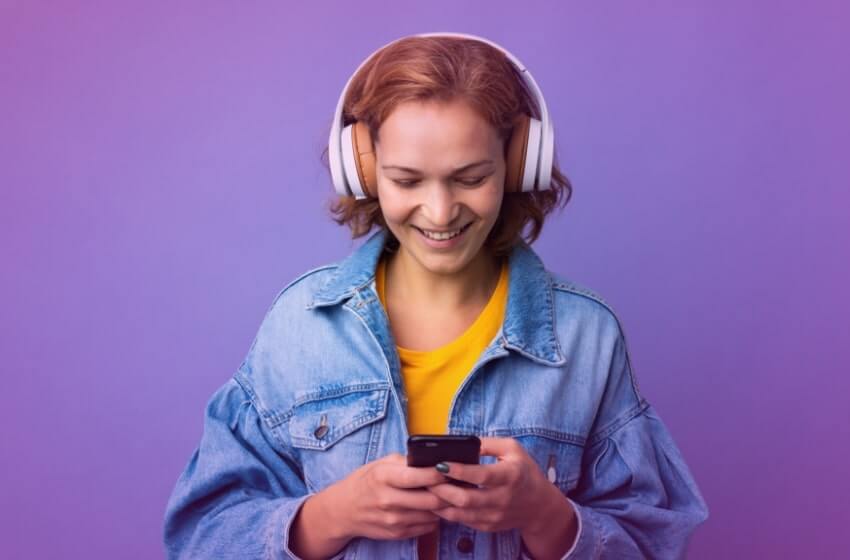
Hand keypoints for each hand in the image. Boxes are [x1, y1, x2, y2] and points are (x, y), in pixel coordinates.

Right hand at [326, 452, 453, 540]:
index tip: (450, 468)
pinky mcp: (397, 533)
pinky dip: (435, 517)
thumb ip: (406, 462)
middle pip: (431, 499)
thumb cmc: (365, 482)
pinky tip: (434, 507)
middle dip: (449, 491)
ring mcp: (393, 520)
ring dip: (444, 505)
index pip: (418, 476)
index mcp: (383, 477)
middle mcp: (388, 500)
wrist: (343, 510)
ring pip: (432, 514)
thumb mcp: (380, 464)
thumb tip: (433, 461)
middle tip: (458, 484)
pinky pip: (427, 526)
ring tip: (449, 495)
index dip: (439, 473)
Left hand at [424, 437, 573, 536]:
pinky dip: (448, 512)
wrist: (539, 505)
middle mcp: (503, 499)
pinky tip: (437, 501)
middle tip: (426, 478)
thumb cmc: (524, 471)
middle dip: (442, 489)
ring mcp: (495, 516)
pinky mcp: (489, 526)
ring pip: (461, 514)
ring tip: (427, 490)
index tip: (440, 463)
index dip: (458, 470)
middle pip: (466, 499)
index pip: (481, 475)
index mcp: (510, 476)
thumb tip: (462, 441)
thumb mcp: (512, 449)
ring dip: (440, 503)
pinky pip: (463, 522)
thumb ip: (488, 443)